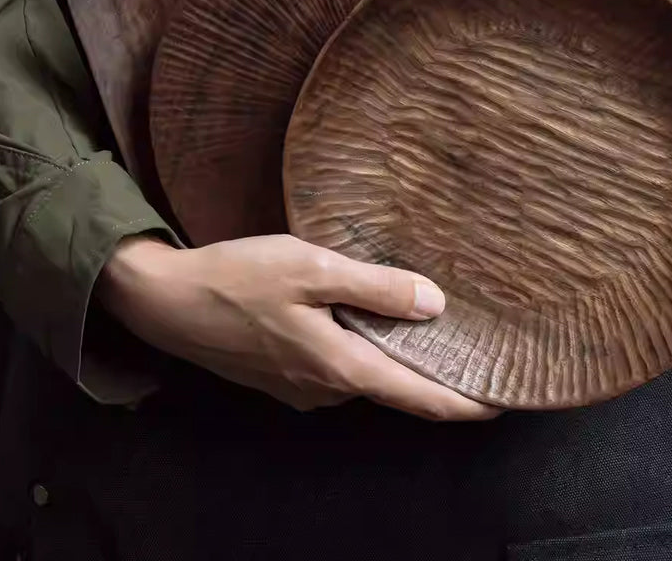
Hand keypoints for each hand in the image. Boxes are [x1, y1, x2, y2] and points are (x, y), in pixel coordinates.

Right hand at [98, 234, 498, 420]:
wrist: (165, 301)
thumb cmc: (238, 278)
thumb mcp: (311, 267)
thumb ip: (373, 287)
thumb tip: (435, 304)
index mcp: (340, 367)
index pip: (421, 400)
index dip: (466, 404)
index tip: (506, 402)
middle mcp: (326, 390)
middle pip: (395, 389)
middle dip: (434, 375)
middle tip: (474, 349)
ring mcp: (300, 388)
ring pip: (363, 375)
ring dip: (393, 356)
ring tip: (423, 322)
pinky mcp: (280, 376)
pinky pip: (336, 368)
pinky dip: (360, 349)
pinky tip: (362, 317)